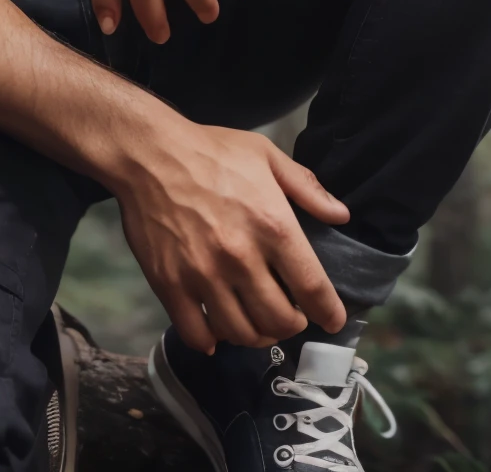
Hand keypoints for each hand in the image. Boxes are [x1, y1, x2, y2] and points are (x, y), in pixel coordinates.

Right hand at [112, 118, 349, 351]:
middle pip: (279, 320)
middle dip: (292, 324)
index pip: (313, 288)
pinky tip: (217, 330)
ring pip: (242, 333)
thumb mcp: (266, 155)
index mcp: (272, 225)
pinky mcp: (170, 284)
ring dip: (256, 335)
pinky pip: (197, 333)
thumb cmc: (210, 150)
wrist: (149, 153)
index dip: (329, 312)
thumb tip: (341, 215)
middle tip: (290, 316)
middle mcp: (241, 258)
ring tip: (257, 322)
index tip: (332, 320)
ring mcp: (204, 275)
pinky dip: (211, 340)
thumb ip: (306, 187)